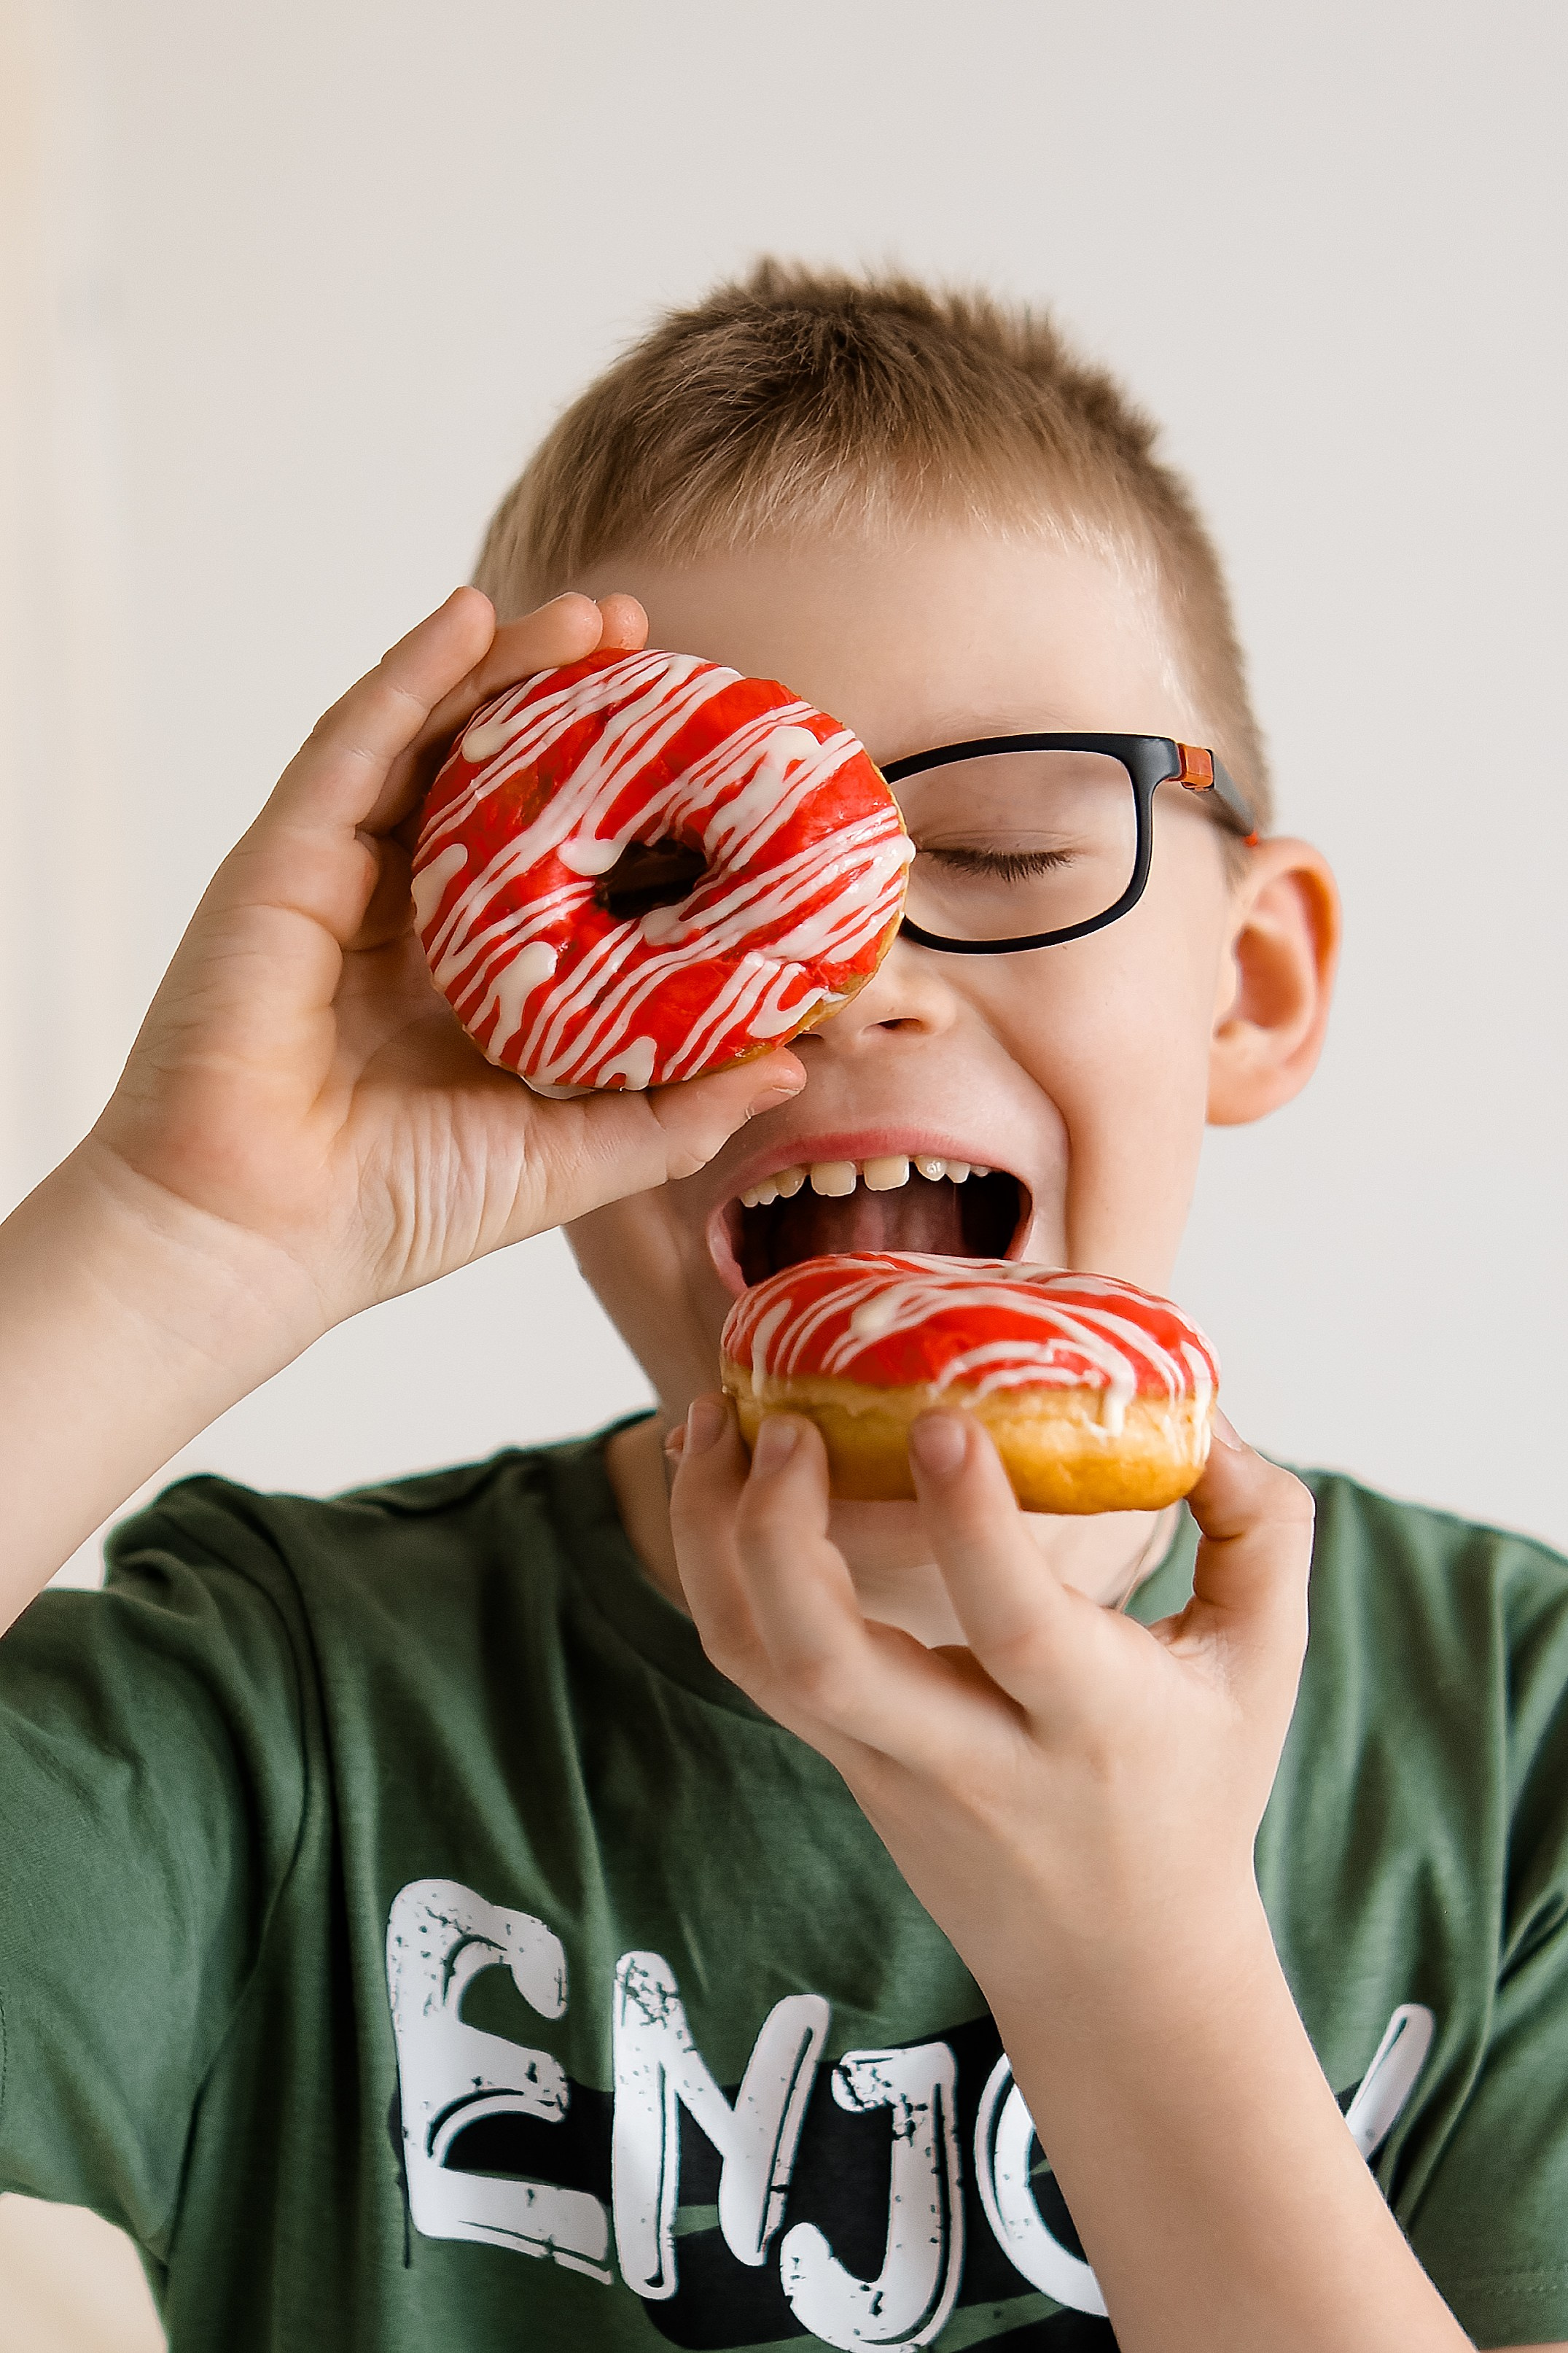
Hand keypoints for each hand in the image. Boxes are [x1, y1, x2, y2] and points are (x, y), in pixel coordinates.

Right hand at [86, 589, 803, 1346]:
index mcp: (465, 983)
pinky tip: (468, 616)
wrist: (255, 1237)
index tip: (701, 750)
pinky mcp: (282, 861)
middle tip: (653, 644)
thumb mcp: (572, 1158)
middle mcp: (402, 921)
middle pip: (491, 781)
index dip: (619, 799)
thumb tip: (794, 1060)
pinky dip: (410, 673)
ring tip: (592, 614)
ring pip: (427, 742)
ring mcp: (338, 883)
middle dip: (569, 704)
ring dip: (505, 667)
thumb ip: (676, 1112)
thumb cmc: (395, 1210)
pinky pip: (352, 744)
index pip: (550, 861)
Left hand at [671, 1412, 1478, 2350]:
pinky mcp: (839, 1760)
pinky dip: (715, 1565)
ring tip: (711, 1418)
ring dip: (715, 1536)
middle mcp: (971, 1757)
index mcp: (1091, 1724)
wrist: (1118, 1964)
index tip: (936, 1418)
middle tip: (788, 1422)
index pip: (1012, 1627)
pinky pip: (750, 1662)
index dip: (969, 1522)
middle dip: (783, 1533)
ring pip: (760, 1660)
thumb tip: (1203, 1414)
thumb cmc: (1196, 1786)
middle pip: (829, 1663)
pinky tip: (717, 1476)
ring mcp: (886, 1766)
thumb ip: (1262, 1526)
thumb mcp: (1264, 1662)